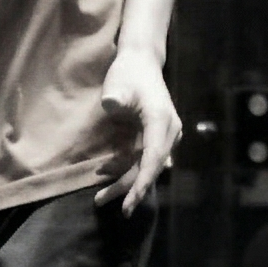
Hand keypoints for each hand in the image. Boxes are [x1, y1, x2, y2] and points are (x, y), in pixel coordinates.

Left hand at [96, 47, 179, 212]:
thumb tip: (111, 104)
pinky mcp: (155, 138)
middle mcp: (168, 132)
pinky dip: (125, 168)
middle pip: (149, 168)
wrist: (142, 62)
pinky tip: (105, 172)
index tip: (130, 201)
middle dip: (127, 189)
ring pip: (145, 167)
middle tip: (102, 204)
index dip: (141, 182)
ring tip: (99, 196)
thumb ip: (116, 96)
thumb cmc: (129, 72)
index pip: (152, 158)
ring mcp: (164, 136)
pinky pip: (142, 160)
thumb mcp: (119, 83)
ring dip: (123, 181)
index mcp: (161, 121)